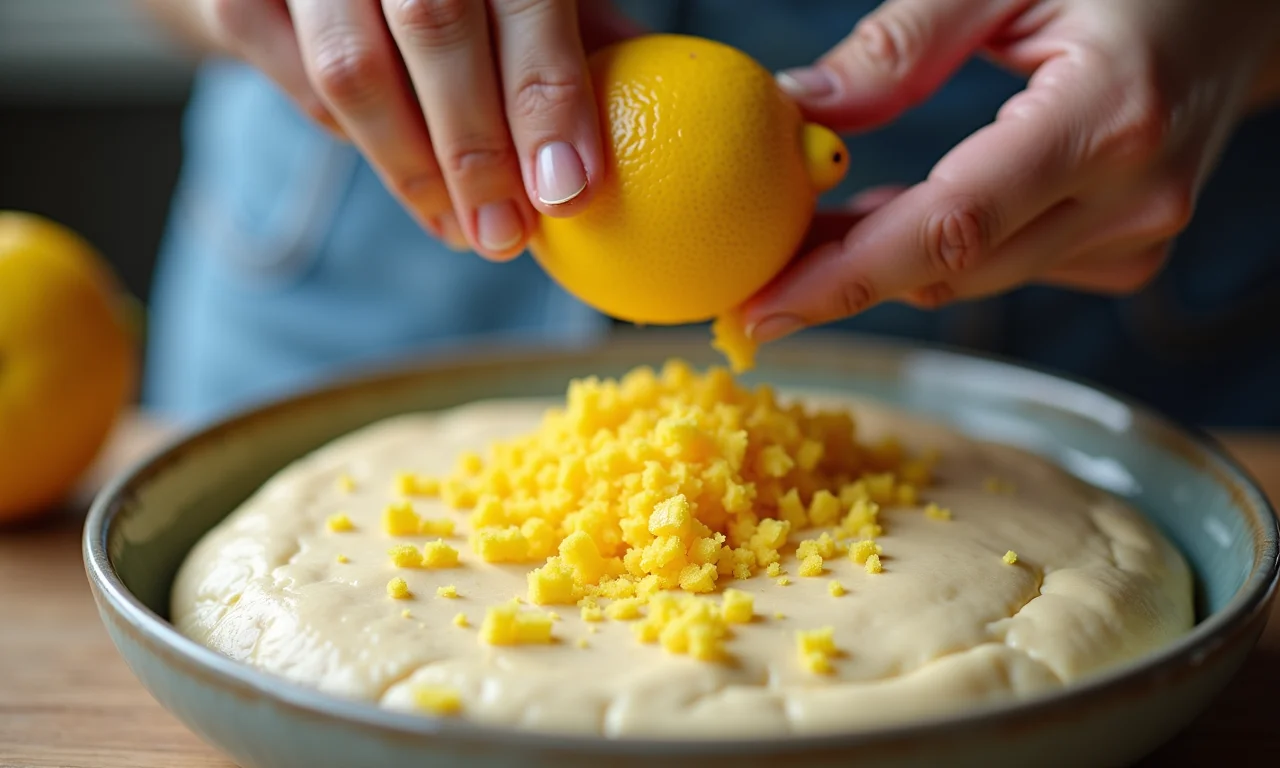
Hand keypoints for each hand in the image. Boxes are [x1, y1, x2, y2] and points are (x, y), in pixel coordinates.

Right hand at [171, 0, 637, 258]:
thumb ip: (574, 34)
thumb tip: (654, 108)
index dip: (548, 94)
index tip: (570, 191)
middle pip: (433, 29)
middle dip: (475, 150)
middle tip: (508, 240)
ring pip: (353, 69)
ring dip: (412, 169)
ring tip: (463, 233)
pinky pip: (298, 82)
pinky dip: (354, 141)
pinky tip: (410, 181)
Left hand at [744, 0, 1279, 342]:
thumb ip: (902, 44)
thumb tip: (800, 110)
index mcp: (1109, 113)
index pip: (952, 228)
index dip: (847, 278)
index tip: (763, 308)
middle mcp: (1135, 194)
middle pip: (952, 271)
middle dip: (843, 274)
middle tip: (761, 258)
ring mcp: (1141, 232)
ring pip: (974, 281)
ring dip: (886, 260)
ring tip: (818, 222)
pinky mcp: (1132, 251)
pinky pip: (1008, 271)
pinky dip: (942, 252)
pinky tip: (902, 212)